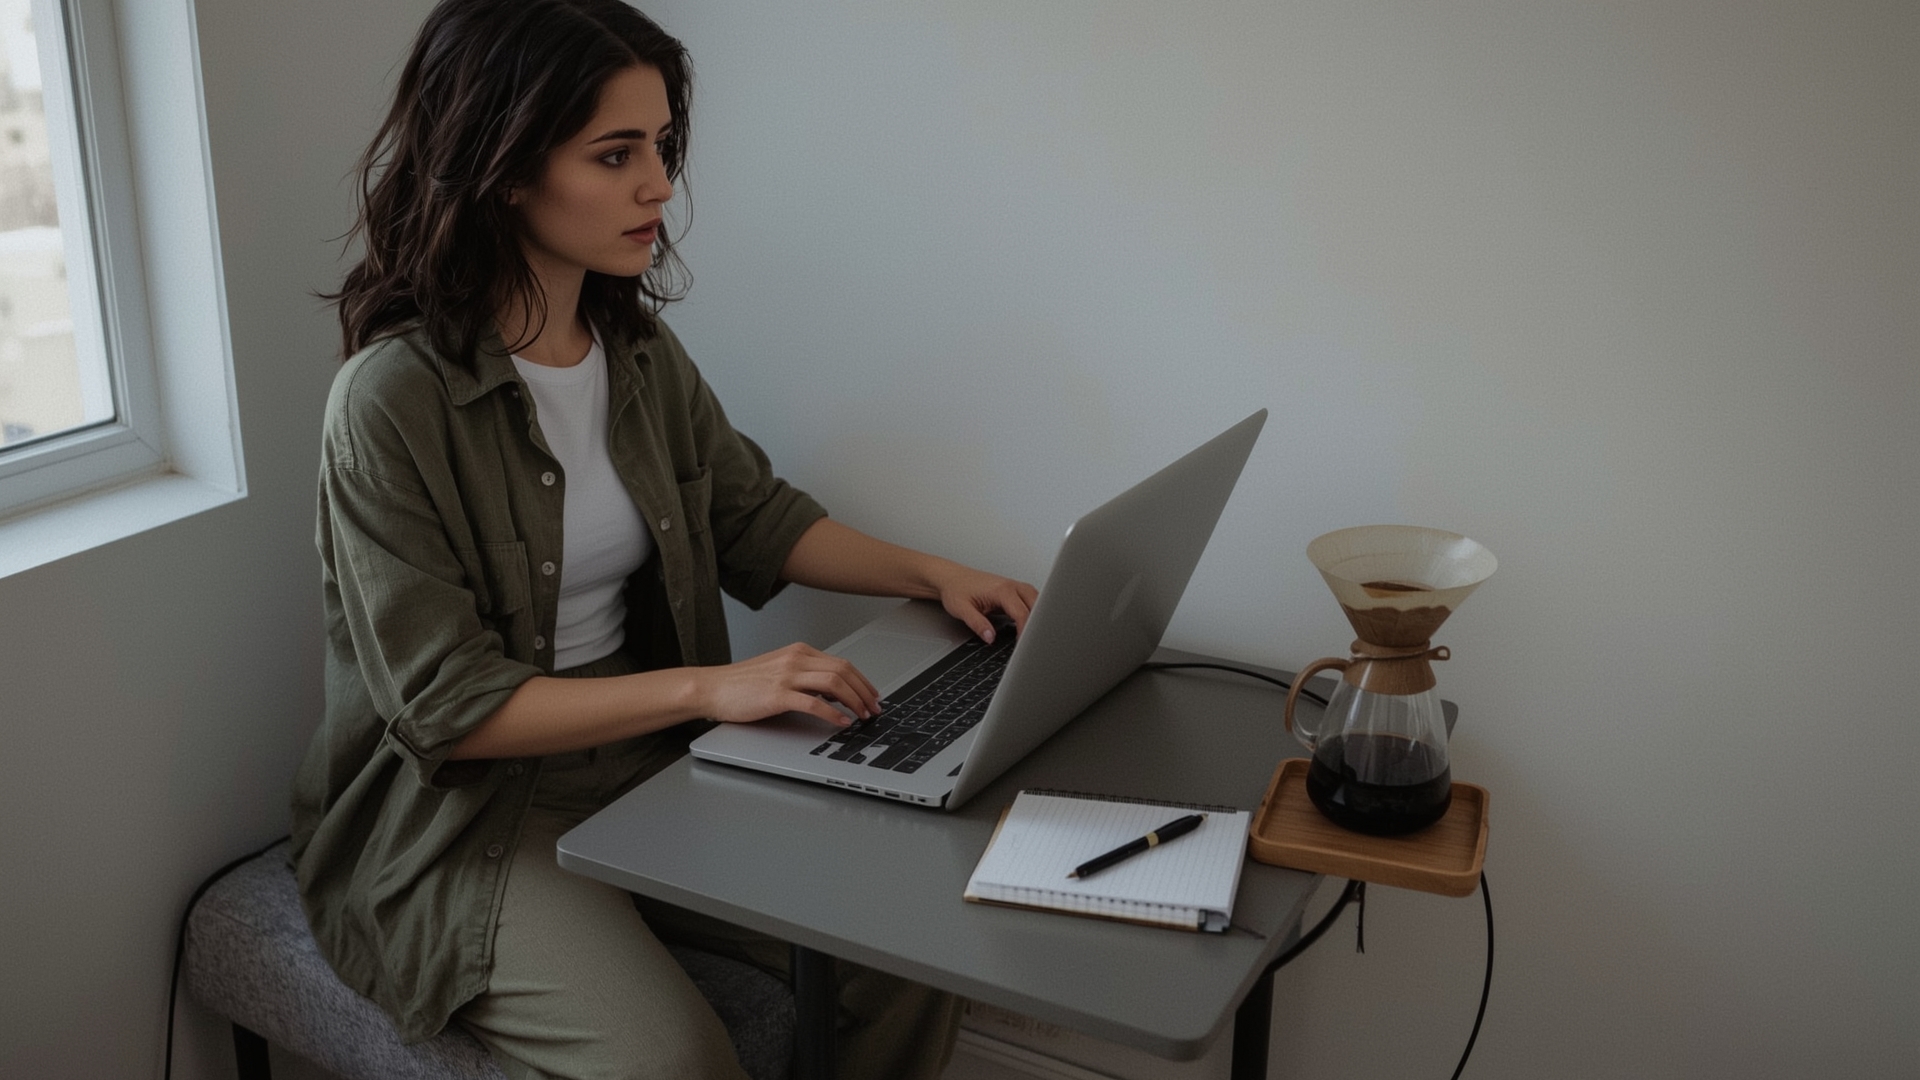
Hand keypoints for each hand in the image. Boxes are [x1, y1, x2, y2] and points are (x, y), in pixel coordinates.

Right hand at [694, 643, 881, 726]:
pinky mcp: (777, 694)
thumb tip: (833, 692)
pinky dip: (833, 714)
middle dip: (865, 691)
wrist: (712, 687)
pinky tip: (841, 723)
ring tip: (863, 716)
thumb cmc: (741, 684)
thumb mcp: (778, 670)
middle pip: (844, 671)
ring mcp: (786, 675)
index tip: (872, 695)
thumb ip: (805, 676)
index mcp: (798, 652)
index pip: (841, 663)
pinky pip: (814, 703)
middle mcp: (796, 659)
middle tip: (875, 708)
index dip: (862, 681)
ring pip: (834, 683)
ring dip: (854, 702)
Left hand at [928, 562, 1038, 644]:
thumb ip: (977, 624)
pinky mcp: (1011, 590)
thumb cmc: (955, 589)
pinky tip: (1028, 622)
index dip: (1025, 631)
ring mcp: (1012, 586)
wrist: (950, 577)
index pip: (1022, 613)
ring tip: (1032, 633)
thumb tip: (990, 637)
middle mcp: (1010, 585)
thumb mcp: (962, 609)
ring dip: (1037, 615)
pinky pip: (1029, 598)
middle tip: (1030, 641)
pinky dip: (1032, 610)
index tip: (1022, 644)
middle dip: (1036, 623)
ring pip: (1035, 599)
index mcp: (1001, 590)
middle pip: (1036, 604)